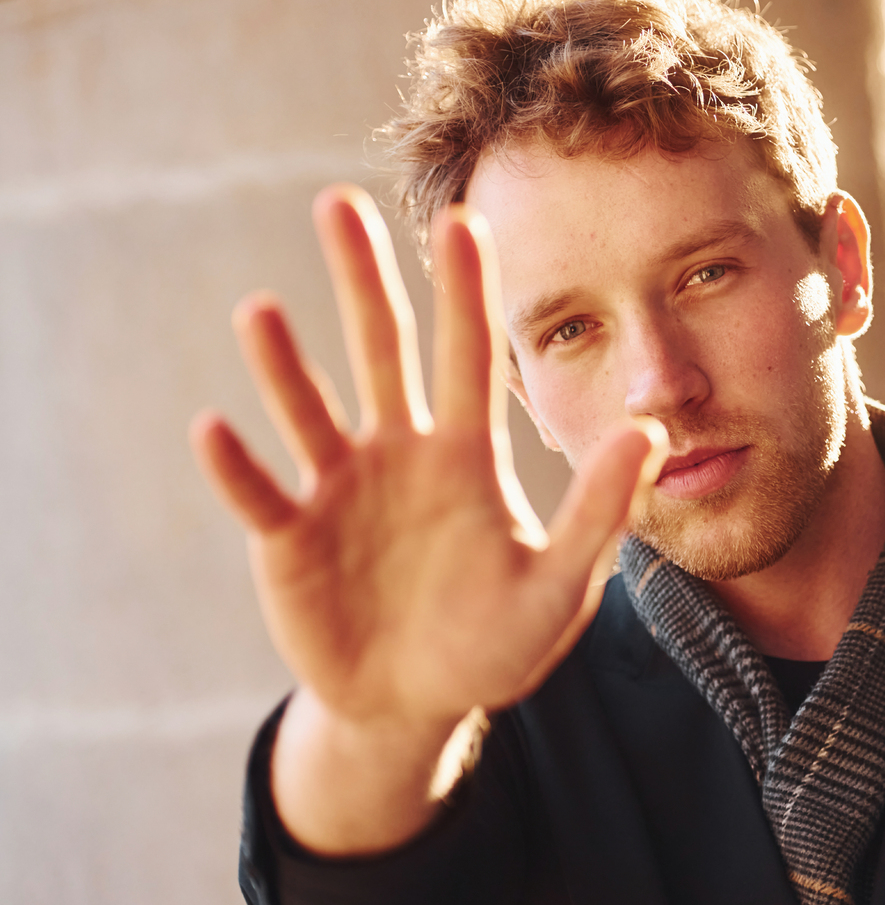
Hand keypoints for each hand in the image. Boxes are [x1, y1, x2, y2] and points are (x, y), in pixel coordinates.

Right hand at [191, 184, 664, 851]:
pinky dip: (237, 466)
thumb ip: (600, 510)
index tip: (462, 218)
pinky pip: (259, 493)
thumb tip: (649, 432)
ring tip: (263, 310)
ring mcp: (338, 490)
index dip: (466, 290)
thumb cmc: (494, 641)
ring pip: (308, 408)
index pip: (470, 355)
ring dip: (284, 363)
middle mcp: (399, 453)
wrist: (417, 705)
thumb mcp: (559, 585)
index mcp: (466, 454)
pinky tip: (215, 429)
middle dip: (363, 279)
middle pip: (382, 349)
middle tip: (338, 200)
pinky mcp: (289, 539)